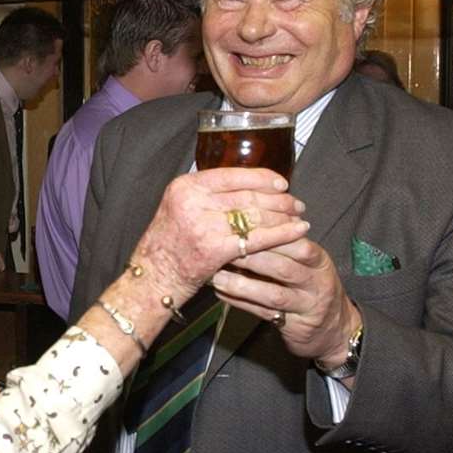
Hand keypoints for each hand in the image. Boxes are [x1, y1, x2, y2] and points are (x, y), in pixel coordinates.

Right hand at [130, 168, 307, 306]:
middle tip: (295, 203)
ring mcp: (204, 224)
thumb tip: (246, 186)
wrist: (153, 278)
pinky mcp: (216, 248)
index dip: (261, 178)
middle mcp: (193, 201)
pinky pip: (258, 237)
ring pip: (255, 215)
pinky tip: (298, 231)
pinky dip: (283, 233)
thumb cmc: (168, 245)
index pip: (232, 175)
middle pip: (247, 195)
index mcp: (185, 186)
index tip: (280, 182)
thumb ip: (206, 195)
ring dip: (283, 216)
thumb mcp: (178, 208)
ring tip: (299, 217)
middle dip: (277, 199)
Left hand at [211, 235, 361, 369]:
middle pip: (283, 267)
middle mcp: (316, 282)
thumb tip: (248, 226)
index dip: (270, 236)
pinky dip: (241, 303)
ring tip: (217, 276)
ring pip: (273, 294)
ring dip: (242, 285)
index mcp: (319, 260)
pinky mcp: (294, 326)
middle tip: (224, 250)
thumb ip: (286, 246)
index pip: (296, 243)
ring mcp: (306, 305)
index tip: (242, 229)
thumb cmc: (312, 288)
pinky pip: (264, 314)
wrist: (336, 330)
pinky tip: (223, 294)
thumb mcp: (308, 264)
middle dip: (252, 258)